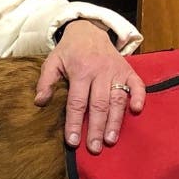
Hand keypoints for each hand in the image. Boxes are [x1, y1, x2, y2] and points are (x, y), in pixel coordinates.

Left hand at [35, 20, 145, 153]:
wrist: (89, 29)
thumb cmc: (69, 51)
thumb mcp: (52, 62)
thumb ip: (46, 81)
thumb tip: (39, 102)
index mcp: (80, 71)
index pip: (77, 102)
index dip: (75, 123)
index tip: (73, 142)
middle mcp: (100, 72)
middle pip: (99, 105)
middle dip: (96, 128)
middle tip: (94, 148)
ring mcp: (116, 71)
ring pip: (117, 99)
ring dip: (115, 120)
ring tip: (111, 140)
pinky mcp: (128, 70)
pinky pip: (137, 84)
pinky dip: (139, 96)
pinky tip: (136, 110)